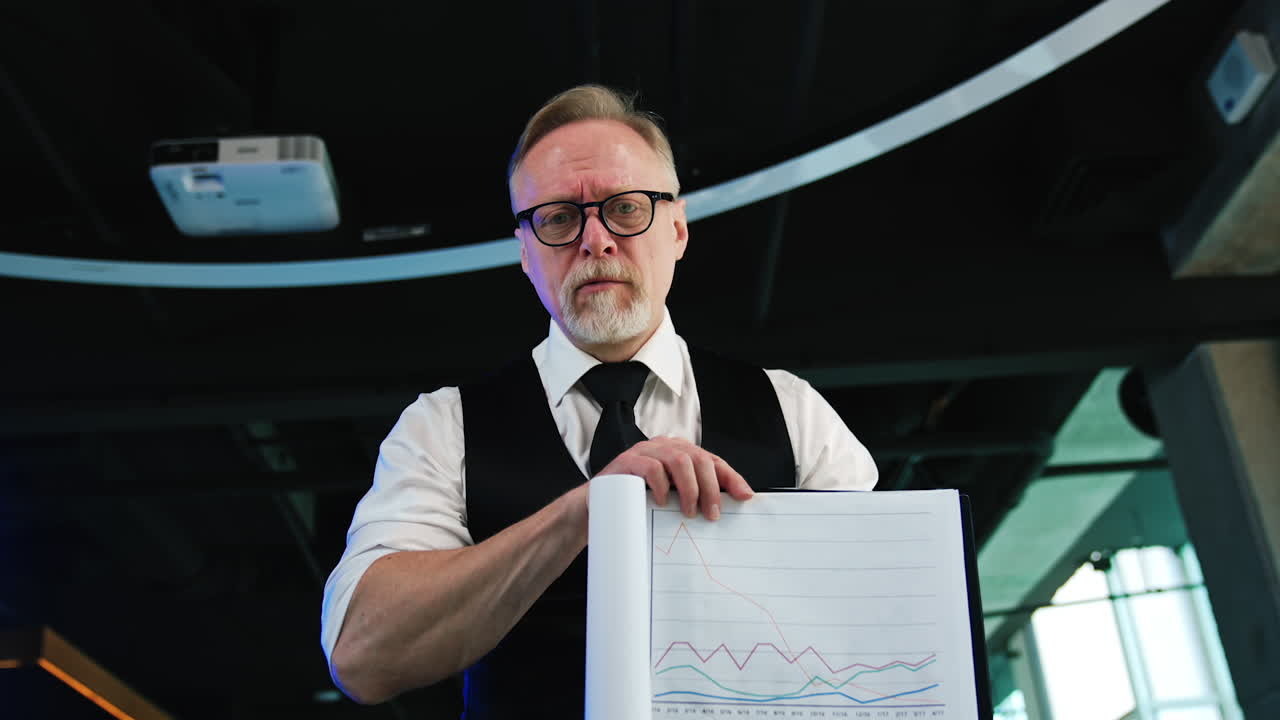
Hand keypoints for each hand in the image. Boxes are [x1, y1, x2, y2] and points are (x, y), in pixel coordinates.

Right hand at [593, 437, 752, 519]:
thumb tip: (722, 510)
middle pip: (699, 458)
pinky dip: (662, 485)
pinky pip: (651, 466)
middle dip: (711, 487)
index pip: (712, 460)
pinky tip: (663, 502)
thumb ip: (690, 497)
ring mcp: (644, 451)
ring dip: (690, 488)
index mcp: (678, 453)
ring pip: (679, 459)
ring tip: (690, 511)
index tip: (745, 496)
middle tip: (712, 514)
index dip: (731, 477)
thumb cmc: (635, 504)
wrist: (595, 509)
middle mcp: (664, 447)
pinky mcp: (626, 461)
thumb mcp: (669, 500)